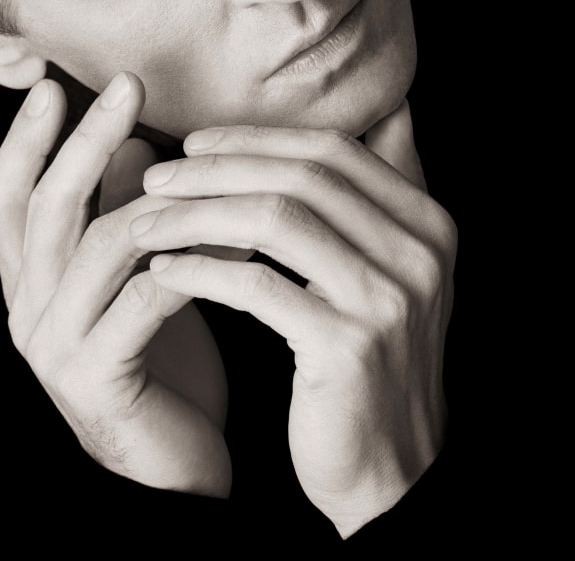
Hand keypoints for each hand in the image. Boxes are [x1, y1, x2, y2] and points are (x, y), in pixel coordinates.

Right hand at [0, 71, 230, 494]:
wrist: (175, 477)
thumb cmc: (164, 367)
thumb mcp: (137, 280)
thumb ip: (122, 216)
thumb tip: (134, 139)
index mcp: (31, 285)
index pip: (5, 200)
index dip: (24, 141)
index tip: (54, 83)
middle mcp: (27, 313)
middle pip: (45, 208)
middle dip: (84, 139)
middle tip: (128, 84)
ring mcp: (55, 350)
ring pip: (94, 247)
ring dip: (154, 197)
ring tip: (205, 162)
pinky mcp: (96, 382)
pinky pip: (143, 301)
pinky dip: (191, 261)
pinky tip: (237, 237)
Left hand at [133, 103, 456, 536]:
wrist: (393, 470)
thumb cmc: (371, 361)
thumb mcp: (398, 269)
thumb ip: (388, 192)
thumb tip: (393, 105)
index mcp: (428, 221)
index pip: (333, 150)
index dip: (258, 138)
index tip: (196, 142)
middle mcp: (419, 252)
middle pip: (302, 176)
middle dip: (219, 167)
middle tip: (156, 175)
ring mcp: (389, 298)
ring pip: (275, 220)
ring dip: (198, 213)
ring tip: (146, 218)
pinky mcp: (347, 345)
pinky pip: (257, 286)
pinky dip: (202, 269)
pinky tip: (163, 268)